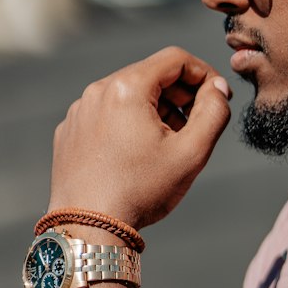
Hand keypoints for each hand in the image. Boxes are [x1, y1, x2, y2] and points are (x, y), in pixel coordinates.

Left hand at [48, 46, 231, 228]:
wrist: (88, 229)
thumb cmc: (140, 191)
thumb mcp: (192, 152)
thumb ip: (214, 111)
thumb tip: (218, 88)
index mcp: (127, 87)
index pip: (176, 58)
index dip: (204, 74)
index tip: (218, 98)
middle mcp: (97, 91)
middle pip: (150, 74)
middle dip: (180, 94)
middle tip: (197, 125)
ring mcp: (79, 111)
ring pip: (127, 95)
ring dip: (154, 110)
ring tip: (167, 144)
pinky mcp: (69, 131)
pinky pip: (105, 114)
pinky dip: (127, 124)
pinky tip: (136, 155)